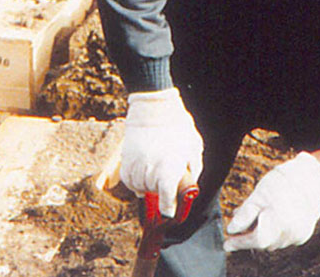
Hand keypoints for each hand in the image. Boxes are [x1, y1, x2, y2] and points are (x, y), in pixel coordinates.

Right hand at [120, 88, 203, 217]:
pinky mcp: (125, 159)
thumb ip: (192, 171)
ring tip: (155, 171)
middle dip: (161, 191)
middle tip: (168, 177)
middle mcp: (150, 172)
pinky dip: (134, 180)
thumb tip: (188, 185)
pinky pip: (128, 180)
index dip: (169, 209)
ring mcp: (136, 166)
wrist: (154, 108)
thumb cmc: (177, 127)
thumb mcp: (193, 148)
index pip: (166, 204)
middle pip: (153, 195)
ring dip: (147, 185)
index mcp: (169, 172)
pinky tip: (143, 172)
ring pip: (139, 188)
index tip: (170, 211)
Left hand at [223, 152, 319, 251]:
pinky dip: (273, 233)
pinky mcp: (304, 234)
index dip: (240, 243)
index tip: (228, 244)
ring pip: (273, 242)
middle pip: (263, 243)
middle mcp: (290, 231)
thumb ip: (246, 214)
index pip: (255, 240)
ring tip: (252, 221)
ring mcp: (299, 235)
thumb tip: (232, 229)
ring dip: (261, 235)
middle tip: (235, 232)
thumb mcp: (259, 194)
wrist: (311, 178)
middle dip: (248, 238)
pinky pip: (283, 239)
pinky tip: (268, 220)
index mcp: (278, 220)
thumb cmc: (283, 182)